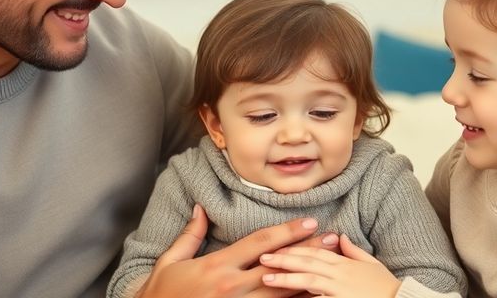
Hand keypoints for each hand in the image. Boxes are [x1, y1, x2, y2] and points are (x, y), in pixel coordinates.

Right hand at [136, 205, 339, 297]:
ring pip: (283, 292)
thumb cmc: (161, 293)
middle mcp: (232, 287)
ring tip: (332, 266)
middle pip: (280, 265)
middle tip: (335, 240)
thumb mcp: (171, 261)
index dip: (287, 231)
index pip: (260, 243)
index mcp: (217, 266)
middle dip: (309, 251)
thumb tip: (201, 208)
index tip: (309, 221)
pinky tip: (313, 295)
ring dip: (310, 277)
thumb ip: (190, 235)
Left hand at [258, 234, 400, 297]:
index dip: (295, 249)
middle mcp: (341, 274)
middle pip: (308, 263)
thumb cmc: (387, 287)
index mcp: (345, 264)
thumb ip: (353, 250)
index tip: (277, 247)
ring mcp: (341, 289)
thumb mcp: (371, 264)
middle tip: (263, 258)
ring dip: (287, 278)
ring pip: (310, 280)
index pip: (316, 252)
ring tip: (267, 278)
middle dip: (284, 259)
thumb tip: (339, 236)